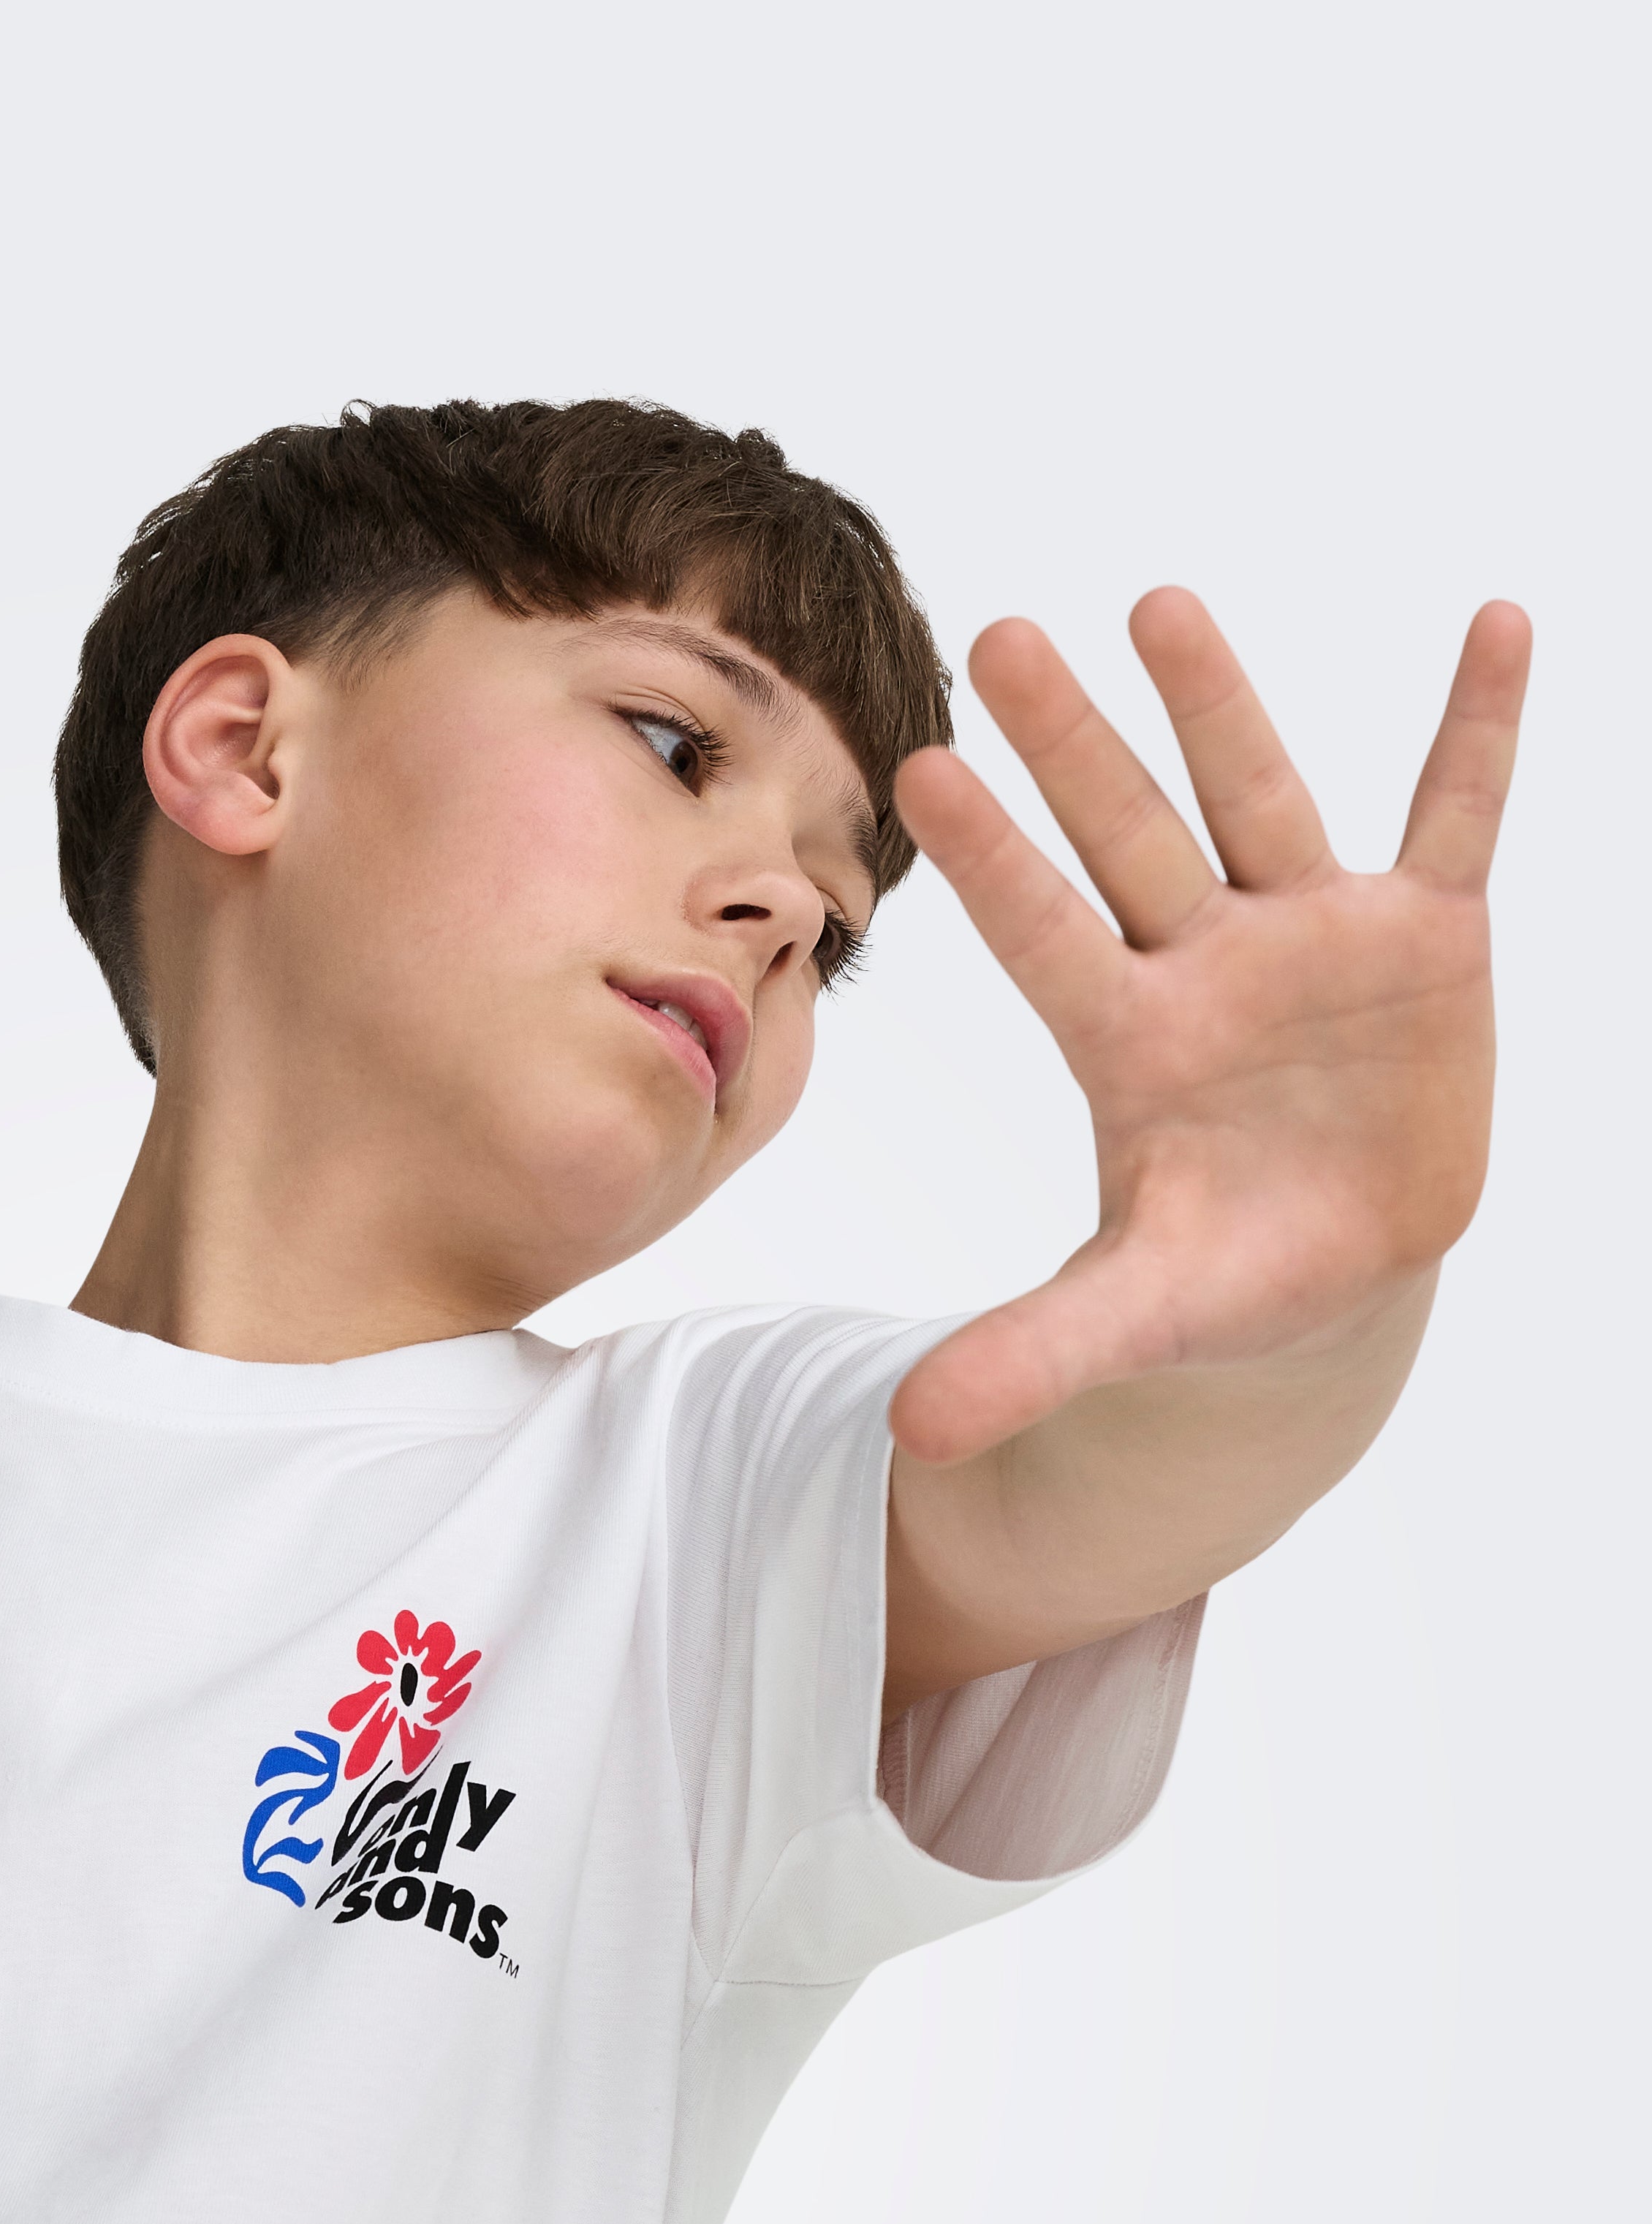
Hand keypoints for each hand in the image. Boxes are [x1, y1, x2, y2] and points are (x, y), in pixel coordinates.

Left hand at [885, 590, 1530, 1466]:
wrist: (1331, 1276)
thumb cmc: (1218, 1281)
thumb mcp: (1130, 1320)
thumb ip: (1027, 1358)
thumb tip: (909, 1436)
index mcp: (1129, 1042)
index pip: (1044, 935)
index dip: (993, 859)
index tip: (922, 769)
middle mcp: (1206, 964)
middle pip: (1129, 838)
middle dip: (1073, 744)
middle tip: (996, 635)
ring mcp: (1312, 937)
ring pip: (1256, 799)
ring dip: (1215, 704)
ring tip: (1156, 602)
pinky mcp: (1425, 937)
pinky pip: (1457, 816)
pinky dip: (1480, 728)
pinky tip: (1498, 623)